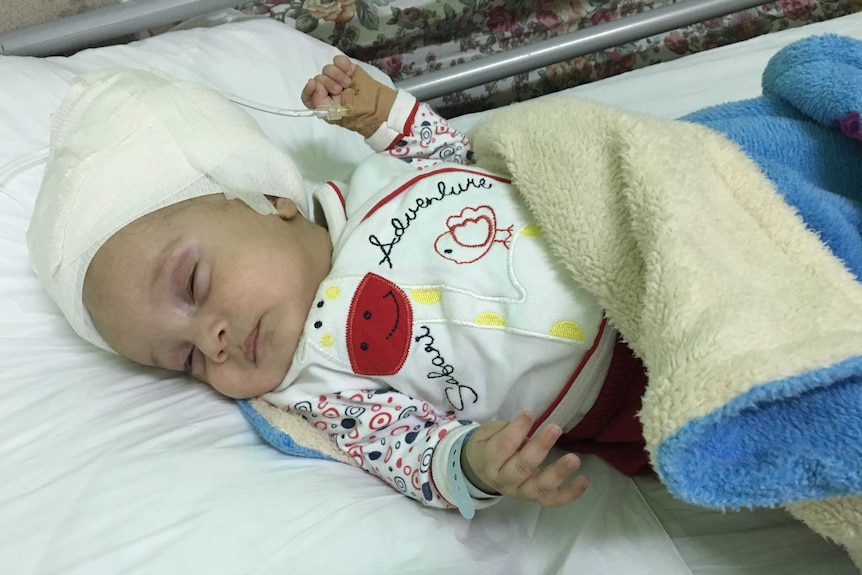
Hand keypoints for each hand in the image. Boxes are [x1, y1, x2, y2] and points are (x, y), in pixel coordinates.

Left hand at [301, 55, 355, 109]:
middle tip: (340, 90)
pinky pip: (338, 60)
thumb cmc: (359, 114)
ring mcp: (338, 79)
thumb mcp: (336, 114)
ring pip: (326, 69)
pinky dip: (342, 64)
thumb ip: (320, 101)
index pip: (308, 96)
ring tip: (348, 83)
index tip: (313, 84)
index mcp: (324, 104)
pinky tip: (350, 72)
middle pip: (318, 79)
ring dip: (337, 75)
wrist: (379, 107)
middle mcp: (329, 91)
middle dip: (328, 84)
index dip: (308, 90)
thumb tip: (314, 83)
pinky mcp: (347, 69)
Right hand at [461, 411, 588, 506]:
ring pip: (539, 486)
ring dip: (558, 472)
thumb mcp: (488, 433)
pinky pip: (553, 500)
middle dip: (540, 448)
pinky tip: (584, 480)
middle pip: (522, 467)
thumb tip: (528, 424)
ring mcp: (521, 492)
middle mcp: (504, 481)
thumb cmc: (488, 446)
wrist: (481, 472)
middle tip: (555, 428)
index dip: (517, 430)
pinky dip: (570, 493)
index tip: (529, 414)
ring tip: (574, 459)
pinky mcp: (536, 498)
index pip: (503, 446)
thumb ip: (506, 430)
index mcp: (489, 462)